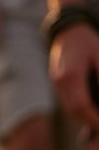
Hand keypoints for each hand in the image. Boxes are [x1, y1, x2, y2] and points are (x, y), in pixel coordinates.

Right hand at [49, 24, 98, 149]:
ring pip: (69, 107)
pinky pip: (67, 100)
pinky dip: (79, 108)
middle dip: (90, 120)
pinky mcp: (56, 81)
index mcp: (71, 74)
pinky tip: (91, 108)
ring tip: (98, 118)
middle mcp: (60, 80)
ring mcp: (56, 81)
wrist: (68, 29)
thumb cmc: (88, 41)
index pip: (82, 105)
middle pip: (74, 109)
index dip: (94, 118)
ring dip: (84, 115)